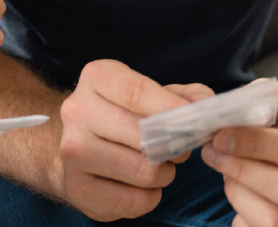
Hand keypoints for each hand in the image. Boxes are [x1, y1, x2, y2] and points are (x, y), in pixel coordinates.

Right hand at [60, 59, 214, 220]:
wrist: (74, 139)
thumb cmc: (120, 111)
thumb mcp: (146, 91)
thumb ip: (181, 95)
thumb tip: (206, 104)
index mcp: (96, 77)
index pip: (137, 92)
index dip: (173, 110)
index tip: (197, 123)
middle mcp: (77, 110)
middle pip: (143, 135)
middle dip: (173, 147)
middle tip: (179, 149)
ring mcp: (71, 150)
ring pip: (143, 171)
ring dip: (163, 173)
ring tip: (158, 165)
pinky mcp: (77, 188)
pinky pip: (134, 201)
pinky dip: (149, 196)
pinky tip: (140, 183)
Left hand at [201, 85, 277, 226]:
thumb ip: (263, 100)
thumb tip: (225, 111)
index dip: (256, 144)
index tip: (220, 136)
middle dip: (241, 170)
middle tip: (210, 152)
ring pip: (276, 220)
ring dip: (238, 192)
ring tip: (226, 170)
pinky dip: (243, 214)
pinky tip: (242, 192)